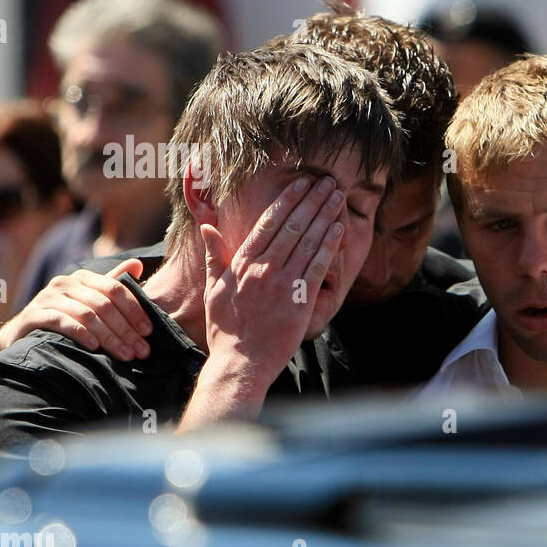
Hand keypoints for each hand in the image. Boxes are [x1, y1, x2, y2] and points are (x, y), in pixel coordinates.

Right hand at [0, 257, 150, 360]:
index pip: (115, 289)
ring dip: (110, 337)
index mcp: (82, 278)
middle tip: (141, 350)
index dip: (135, 310)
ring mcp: (47, 298)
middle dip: (126, 330)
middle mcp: (64, 283)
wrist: (22, 335)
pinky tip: (96, 348)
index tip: (149, 332)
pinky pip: (61, 321)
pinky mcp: (33, 314)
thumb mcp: (89, 299)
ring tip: (125, 354)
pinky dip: (81, 334)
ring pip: (86, 315)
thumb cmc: (64, 317)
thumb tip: (138, 265)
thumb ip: (112, 284)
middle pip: (103, 304)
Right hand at [197, 175, 345, 385]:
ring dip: (324, 216)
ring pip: (307, 241)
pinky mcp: (299, 300)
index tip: (301, 183)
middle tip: (327, 182)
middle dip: (311, 201)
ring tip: (337, 197)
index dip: (287, 200)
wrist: (241, 363)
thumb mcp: (214, 289)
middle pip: (291, 226)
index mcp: (241, 264)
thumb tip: (207, 226)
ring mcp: (282, 284)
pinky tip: (339, 229)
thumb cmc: (227, 328)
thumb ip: (214, 256)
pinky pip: (317, 266)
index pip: (268, 223)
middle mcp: (262, 269)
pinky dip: (329, 245)